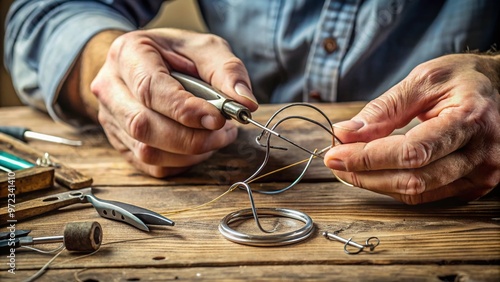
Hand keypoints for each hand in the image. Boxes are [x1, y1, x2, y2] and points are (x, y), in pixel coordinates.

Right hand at [90, 28, 257, 176]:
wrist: (146, 62)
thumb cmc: (175, 53)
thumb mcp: (205, 48)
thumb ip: (227, 71)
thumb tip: (245, 103)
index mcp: (128, 55)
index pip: (150, 89)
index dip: (185, 110)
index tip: (217, 119)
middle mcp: (110, 88)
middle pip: (143, 125)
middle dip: (190, 137)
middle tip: (224, 132)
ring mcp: (110, 118)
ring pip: (146, 151)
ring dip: (189, 153)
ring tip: (216, 137)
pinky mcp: (121, 142)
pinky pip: (150, 165)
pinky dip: (181, 163)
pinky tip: (199, 146)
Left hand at [324, 54, 499, 203]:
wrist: (499, 87)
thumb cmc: (462, 79)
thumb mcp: (423, 80)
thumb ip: (384, 109)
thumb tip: (345, 134)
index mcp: (470, 119)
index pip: (412, 152)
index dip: (368, 158)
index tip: (335, 154)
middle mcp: (483, 153)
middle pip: (413, 179)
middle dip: (366, 174)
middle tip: (336, 161)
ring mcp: (483, 174)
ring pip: (417, 192)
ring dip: (376, 183)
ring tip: (350, 166)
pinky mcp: (475, 186)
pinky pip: (427, 195)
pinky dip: (395, 185)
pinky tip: (376, 172)